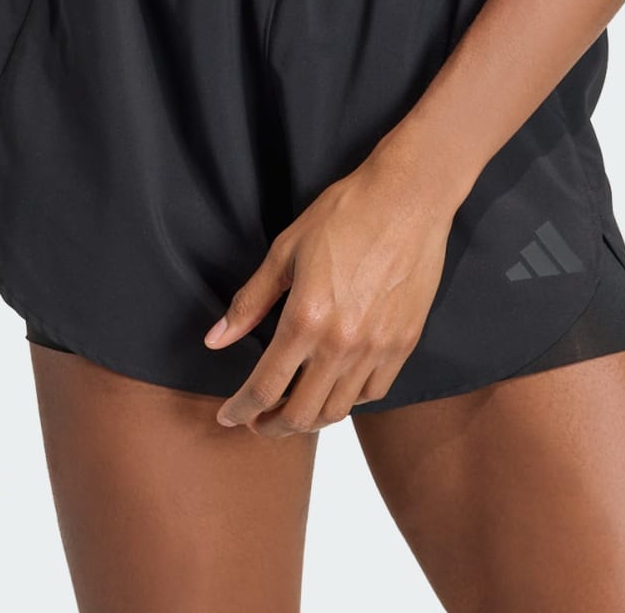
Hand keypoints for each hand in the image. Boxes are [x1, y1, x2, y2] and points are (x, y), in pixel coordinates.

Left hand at [205, 154, 453, 434]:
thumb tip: (216, 340)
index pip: (264, 388)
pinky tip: (335, 386)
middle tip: (256, 421)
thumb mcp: (286, 250)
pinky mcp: (404, 343)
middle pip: (301, 415)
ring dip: (309, 418)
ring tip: (293, 408)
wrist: (408, 198)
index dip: (240, 409)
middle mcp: (342, 344)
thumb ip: (250, 301)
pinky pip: (373, 392)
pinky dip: (349, 399)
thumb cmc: (345, 214)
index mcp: (306, 319)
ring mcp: (378, 348)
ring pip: (338, 410)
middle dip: (272, 427)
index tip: (227, 417)